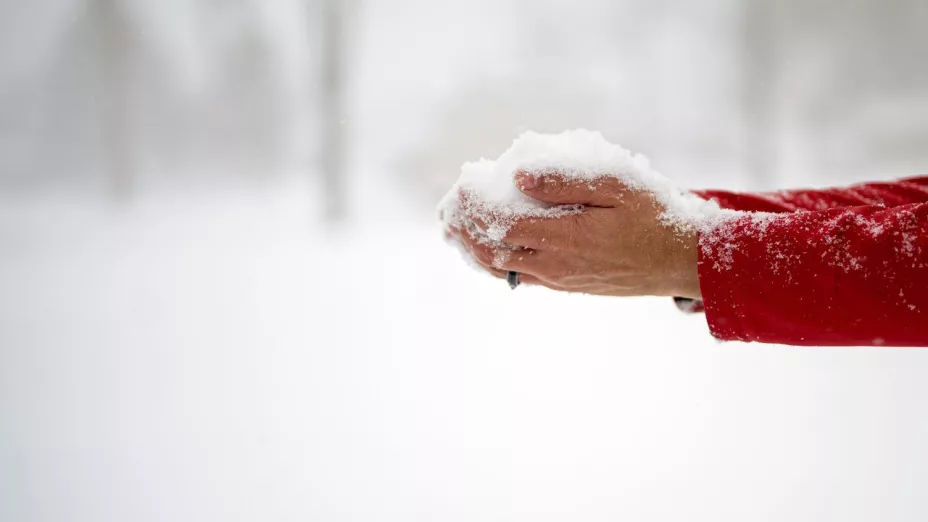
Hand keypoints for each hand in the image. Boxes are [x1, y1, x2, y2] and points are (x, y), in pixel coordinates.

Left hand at [449, 171, 701, 298]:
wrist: (681, 261)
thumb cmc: (653, 215)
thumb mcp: (616, 185)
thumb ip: (565, 180)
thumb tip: (518, 174)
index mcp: (563, 236)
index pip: (500, 222)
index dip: (474, 205)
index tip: (460, 185)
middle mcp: (554, 263)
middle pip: (492, 249)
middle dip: (464, 228)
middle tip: (445, 209)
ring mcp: (559, 278)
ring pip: (501, 268)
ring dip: (474, 248)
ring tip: (454, 230)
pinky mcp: (567, 285)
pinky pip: (519, 276)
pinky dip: (495, 263)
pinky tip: (487, 251)